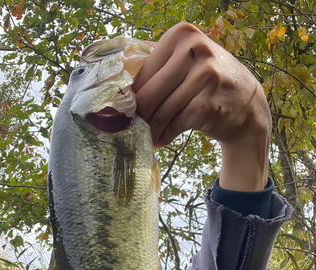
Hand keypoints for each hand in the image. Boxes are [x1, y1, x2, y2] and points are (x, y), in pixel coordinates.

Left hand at [132, 22, 270, 190]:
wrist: (248, 105)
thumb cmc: (210, 82)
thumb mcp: (189, 59)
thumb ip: (159, 63)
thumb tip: (119, 84)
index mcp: (183, 34)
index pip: (142, 70)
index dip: (131, 93)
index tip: (124, 108)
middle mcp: (195, 51)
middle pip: (148, 93)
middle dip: (138, 114)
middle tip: (132, 126)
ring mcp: (203, 78)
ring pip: (159, 112)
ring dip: (150, 128)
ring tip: (148, 134)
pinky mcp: (206, 105)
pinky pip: (173, 125)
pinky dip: (164, 135)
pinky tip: (162, 138)